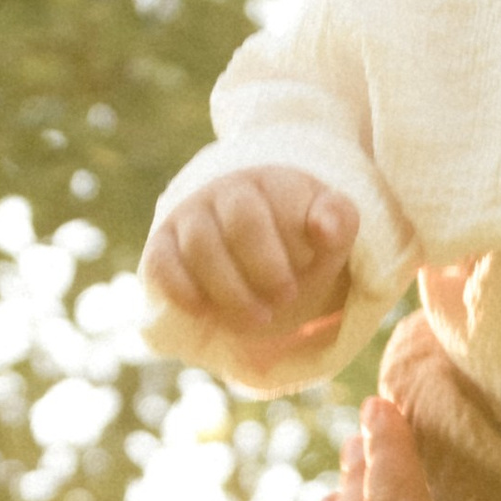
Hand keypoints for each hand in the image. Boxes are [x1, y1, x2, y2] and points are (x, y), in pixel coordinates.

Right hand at [142, 165, 358, 357]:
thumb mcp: (328, 237)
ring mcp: (190, 215)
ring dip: (230, 289)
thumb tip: (325, 227)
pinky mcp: (163, 243)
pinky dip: (182, 289)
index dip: (291, 247)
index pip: (278, 205)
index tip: (306, 276)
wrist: (257, 254)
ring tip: (258, 319)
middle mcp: (225, 190)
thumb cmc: (299, 246)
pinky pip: (162, 261)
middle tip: (285, 300)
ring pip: (200, 244)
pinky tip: (206, 312)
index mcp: (270, 181)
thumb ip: (338, 225)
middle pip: (240, 221)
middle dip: (264, 267)